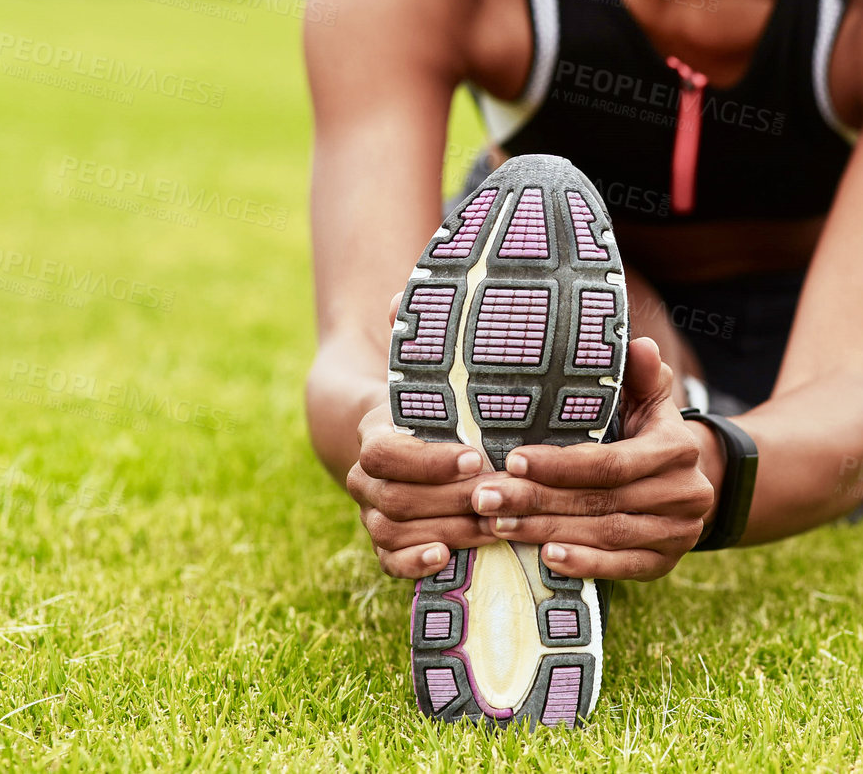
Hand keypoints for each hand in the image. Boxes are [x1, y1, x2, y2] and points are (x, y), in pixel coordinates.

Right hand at [347, 292, 497, 578]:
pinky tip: (447, 557)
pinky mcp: (387, 540)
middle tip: (498, 495)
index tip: (474, 457)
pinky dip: (413, 563)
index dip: (427, 460)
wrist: (398, 433)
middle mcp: (364, 477)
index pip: (386, 453)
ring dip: (445, 530)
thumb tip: (400, 298)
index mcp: (374, 432)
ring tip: (492, 526)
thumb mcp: (427, 367)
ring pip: (392, 530)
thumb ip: (418, 334)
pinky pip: (386, 560)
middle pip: (395, 497)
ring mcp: (372, 511)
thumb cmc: (428, 399)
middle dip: (448, 499)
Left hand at [469, 336, 713, 580]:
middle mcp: (685, 493)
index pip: (610, 462)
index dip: (559, 465)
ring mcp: (678, 533)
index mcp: (677, 448)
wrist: (692, 481)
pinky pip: (623, 567)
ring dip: (548, 530)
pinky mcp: (666, 563)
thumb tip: (638, 346)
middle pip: (600, 501)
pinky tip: (545, 557)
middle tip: (486, 498)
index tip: (512, 460)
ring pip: (605, 535)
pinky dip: (584, 564)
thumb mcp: (651, 399)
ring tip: (499, 525)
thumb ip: (642, 374)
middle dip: (537, 500)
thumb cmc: (651, 432)